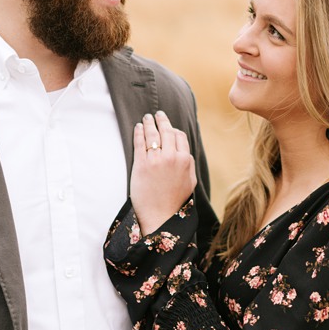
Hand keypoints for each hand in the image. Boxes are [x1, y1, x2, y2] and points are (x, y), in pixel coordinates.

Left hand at [131, 111, 195, 234]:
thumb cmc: (175, 201)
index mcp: (185, 160)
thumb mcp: (190, 181)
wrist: (160, 215)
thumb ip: (188, 164)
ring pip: (153, 134)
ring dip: (149, 123)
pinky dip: (138, 132)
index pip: (180, 136)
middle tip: (157, 114)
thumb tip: (185, 153)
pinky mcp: (141, 164)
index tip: (168, 126)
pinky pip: (139, 142)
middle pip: (167, 131)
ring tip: (146, 118)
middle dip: (162, 120)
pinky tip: (138, 128)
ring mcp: (156, 160)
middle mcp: (172, 157)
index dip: (174, 129)